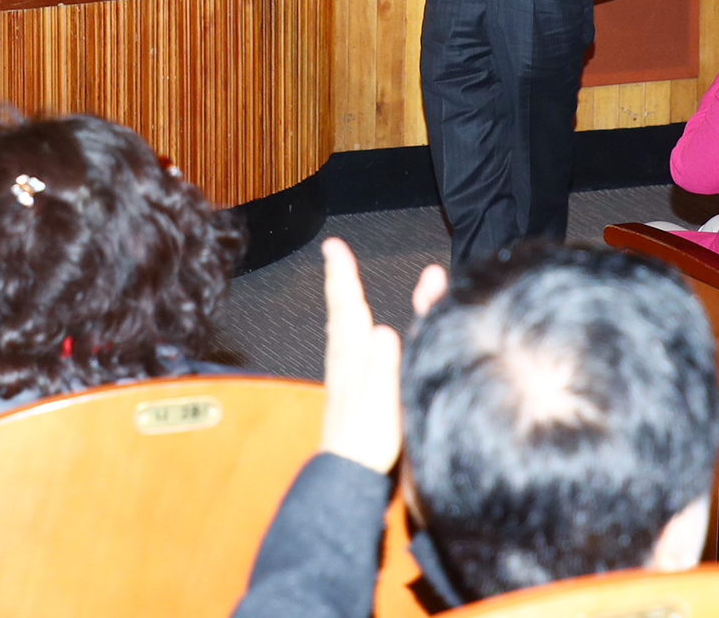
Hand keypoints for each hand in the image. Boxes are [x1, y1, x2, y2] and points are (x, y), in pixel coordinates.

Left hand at [317, 238, 405, 473]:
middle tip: (333, 252)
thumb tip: (384, 330)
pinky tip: (345, 336)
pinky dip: (343, 328)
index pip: (348, 306)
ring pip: (339, 327)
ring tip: (338, 283)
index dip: (343, 274)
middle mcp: (344, 359)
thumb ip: (384, 366)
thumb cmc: (369, 440)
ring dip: (339, 300)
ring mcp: (342, 374)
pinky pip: (342, 346)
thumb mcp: (385, 402)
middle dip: (338, 278)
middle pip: (339, 310)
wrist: (347, 472)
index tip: (333, 246)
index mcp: (355, 356)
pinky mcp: (346, 390)